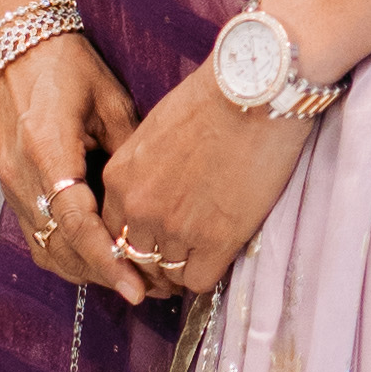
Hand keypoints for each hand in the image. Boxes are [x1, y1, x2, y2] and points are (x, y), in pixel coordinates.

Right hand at [0, 32, 151, 298]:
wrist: (10, 46)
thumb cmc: (64, 63)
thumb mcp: (110, 99)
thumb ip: (131, 150)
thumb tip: (156, 197)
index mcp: (48, 152)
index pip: (78, 225)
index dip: (109, 261)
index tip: (137, 289)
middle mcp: (22, 177)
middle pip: (62, 249)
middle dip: (104, 275)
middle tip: (151, 291)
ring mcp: (11, 186)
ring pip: (48, 251)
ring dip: (86, 271)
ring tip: (131, 280)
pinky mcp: (10, 188)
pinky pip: (38, 238)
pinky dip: (68, 255)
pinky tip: (100, 259)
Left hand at [93, 63, 311, 301]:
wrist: (256, 91)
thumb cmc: (214, 96)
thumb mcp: (157, 128)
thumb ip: (146, 167)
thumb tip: (159, 188)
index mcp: (121, 177)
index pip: (114, 230)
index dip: (136, 238)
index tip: (156, 237)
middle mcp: (140, 207)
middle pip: (136, 258)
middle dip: (155, 261)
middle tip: (180, 253)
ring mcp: (176, 227)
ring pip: (167, 274)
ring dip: (183, 266)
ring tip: (205, 251)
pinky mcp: (216, 239)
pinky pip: (198, 280)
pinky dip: (208, 272)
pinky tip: (222, 253)